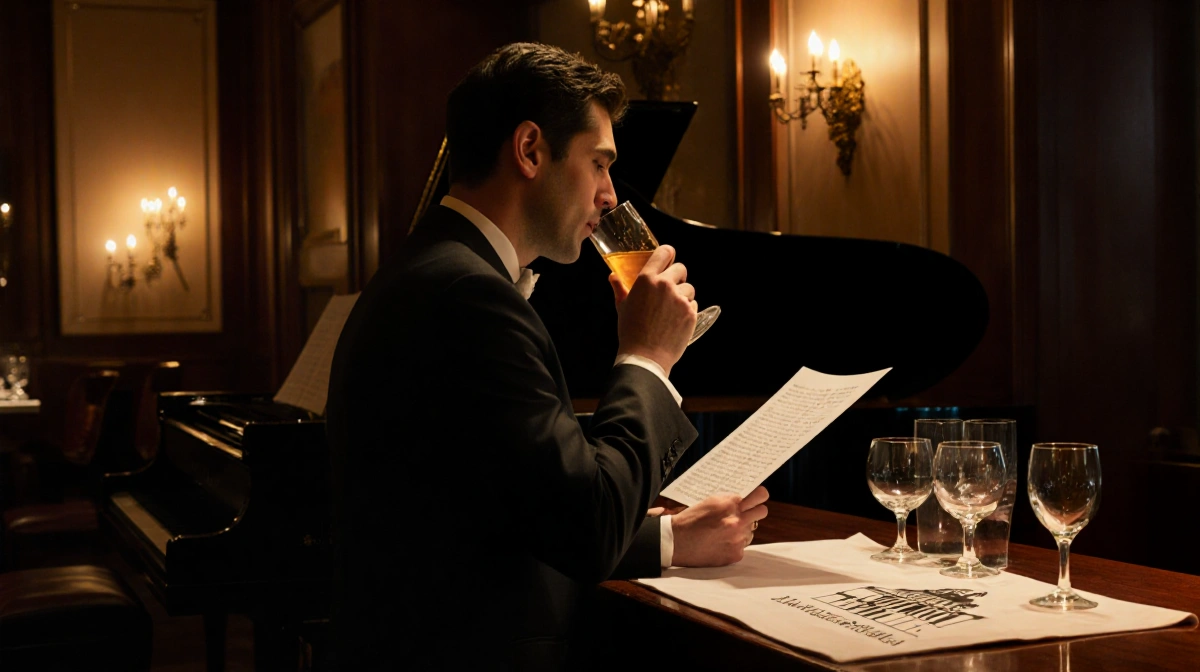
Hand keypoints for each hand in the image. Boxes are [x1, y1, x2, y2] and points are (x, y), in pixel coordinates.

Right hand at [611, 245, 696, 375]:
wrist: (645, 356)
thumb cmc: (631, 331)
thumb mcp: (623, 306)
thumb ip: (619, 288)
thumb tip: (612, 276)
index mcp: (647, 279)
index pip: (665, 252)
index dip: (668, 254)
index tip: (668, 259)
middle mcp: (665, 285)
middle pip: (680, 268)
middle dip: (677, 277)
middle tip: (670, 289)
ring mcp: (680, 299)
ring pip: (689, 288)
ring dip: (683, 295)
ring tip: (670, 310)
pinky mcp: (691, 312)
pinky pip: (693, 304)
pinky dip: (687, 310)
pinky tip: (675, 320)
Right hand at [669, 486, 768, 566]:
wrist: (676, 542)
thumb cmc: (690, 520)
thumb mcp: (710, 502)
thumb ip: (729, 500)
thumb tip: (746, 499)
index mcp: (729, 503)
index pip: (760, 495)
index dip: (759, 496)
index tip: (758, 498)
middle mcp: (737, 520)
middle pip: (762, 511)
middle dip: (755, 512)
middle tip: (747, 514)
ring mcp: (738, 538)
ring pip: (751, 531)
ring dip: (742, 531)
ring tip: (723, 532)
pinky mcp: (736, 554)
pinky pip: (743, 546)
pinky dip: (733, 545)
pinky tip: (719, 544)